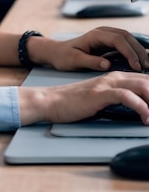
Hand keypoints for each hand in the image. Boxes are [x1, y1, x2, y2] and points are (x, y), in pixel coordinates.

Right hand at [18, 71, 148, 124]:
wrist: (52, 100)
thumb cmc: (75, 102)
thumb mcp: (101, 97)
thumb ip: (117, 97)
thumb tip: (137, 106)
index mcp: (115, 76)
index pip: (144, 79)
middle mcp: (113, 76)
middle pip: (146, 80)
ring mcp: (106, 83)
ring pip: (140, 85)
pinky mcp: (100, 93)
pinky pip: (126, 96)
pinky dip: (140, 105)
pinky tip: (145, 115)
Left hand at [39, 26, 148, 71]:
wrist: (56, 52)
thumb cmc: (63, 57)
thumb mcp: (74, 61)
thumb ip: (90, 62)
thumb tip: (107, 64)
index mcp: (95, 35)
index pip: (118, 40)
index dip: (129, 52)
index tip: (136, 66)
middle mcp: (102, 32)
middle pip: (126, 36)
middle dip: (138, 50)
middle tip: (147, 66)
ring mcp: (106, 36)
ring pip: (128, 38)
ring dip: (138, 50)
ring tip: (146, 64)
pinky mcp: (107, 42)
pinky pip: (124, 44)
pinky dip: (133, 51)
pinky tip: (139, 60)